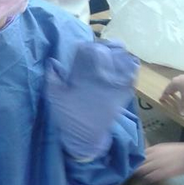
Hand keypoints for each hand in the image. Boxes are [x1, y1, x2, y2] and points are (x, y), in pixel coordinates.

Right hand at [46, 40, 138, 158]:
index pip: (88, 50)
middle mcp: (103, 77)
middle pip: (107, 50)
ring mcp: (117, 84)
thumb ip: (52, 78)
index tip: (81, 49)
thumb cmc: (69, 117)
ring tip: (109, 54)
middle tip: (95, 51)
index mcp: (85, 76)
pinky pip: (132, 72)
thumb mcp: (55, 97)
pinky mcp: (125, 91)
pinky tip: (122, 63)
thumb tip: (51, 61)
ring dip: (115, 52)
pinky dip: (128, 64)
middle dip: (101, 47)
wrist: (87, 137)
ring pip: (121, 57)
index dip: (85, 47)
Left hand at [136, 143, 183, 182]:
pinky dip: (148, 179)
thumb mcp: (165, 147)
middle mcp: (154, 155)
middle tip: (132, 172)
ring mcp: (158, 164)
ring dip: (140, 174)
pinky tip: (148, 180)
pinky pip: (151, 177)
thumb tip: (146, 155)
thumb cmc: (180, 151)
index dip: (135, 159)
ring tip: (139, 177)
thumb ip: (154, 152)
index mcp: (154, 148)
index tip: (132, 163)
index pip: (139, 154)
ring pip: (143, 170)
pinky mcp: (163, 173)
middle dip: (135, 167)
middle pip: (139, 163)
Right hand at [160, 73, 183, 115]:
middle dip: (170, 94)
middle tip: (168, 98)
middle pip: (172, 88)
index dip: (164, 96)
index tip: (161, 99)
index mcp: (174, 83)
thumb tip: (182, 114)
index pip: (166, 90)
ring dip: (178, 93)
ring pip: (179, 87)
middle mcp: (178, 80)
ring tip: (178, 98)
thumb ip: (183, 106)